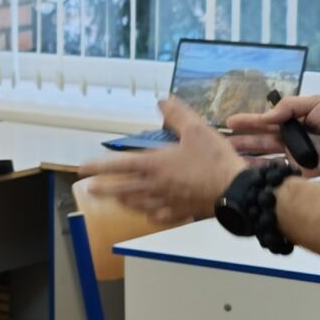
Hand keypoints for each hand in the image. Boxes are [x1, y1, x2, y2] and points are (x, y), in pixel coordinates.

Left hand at [78, 98, 243, 227]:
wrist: (235, 190)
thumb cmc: (215, 160)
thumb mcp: (196, 129)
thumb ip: (177, 115)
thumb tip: (162, 103)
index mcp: (156, 165)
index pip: (120, 165)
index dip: (99, 166)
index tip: (84, 168)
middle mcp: (156, 186)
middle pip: (122, 189)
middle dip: (104, 189)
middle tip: (89, 189)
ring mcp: (167, 202)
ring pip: (137, 205)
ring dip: (123, 201)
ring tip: (116, 199)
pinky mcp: (181, 213)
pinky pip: (159, 216)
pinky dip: (149, 215)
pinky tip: (148, 214)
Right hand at [226, 93, 319, 174]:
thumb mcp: (312, 102)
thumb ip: (288, 108)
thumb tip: (265, 116)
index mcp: (292, 122)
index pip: (265, 122)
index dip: (248, 122)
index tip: (230, 122)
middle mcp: (290, 140)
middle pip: (261, 142)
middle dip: (241, 142)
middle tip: (221, 143)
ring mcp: (294, 157)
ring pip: (266, 158)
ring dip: (247, 158)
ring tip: (228, 158)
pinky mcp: (302, 172)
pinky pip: (280, 172)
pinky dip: (264, 172)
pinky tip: (247, 171)